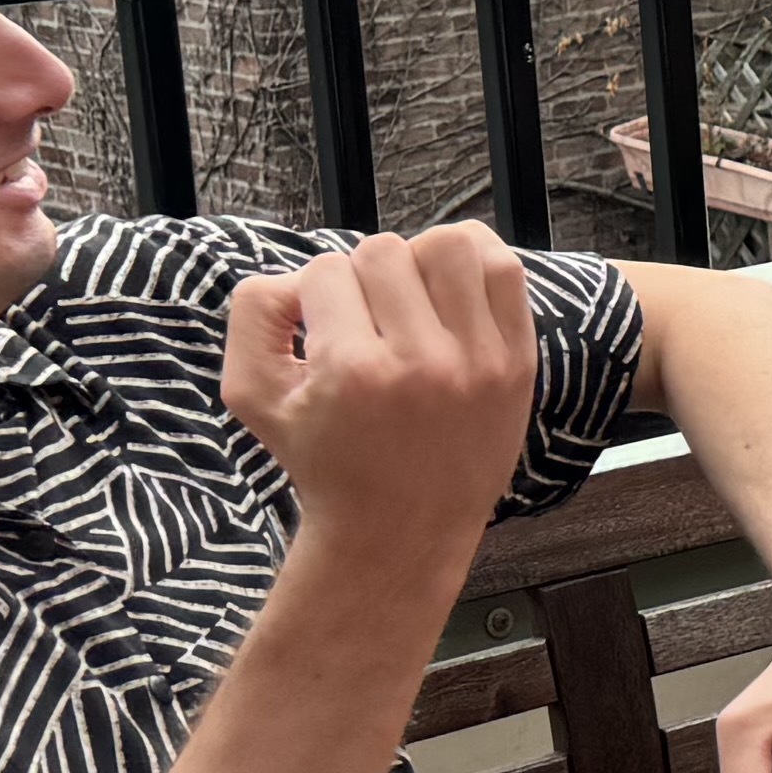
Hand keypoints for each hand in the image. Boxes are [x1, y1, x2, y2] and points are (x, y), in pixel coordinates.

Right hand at [221, 225, 542, 579]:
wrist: (402, 527)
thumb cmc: (325, 459)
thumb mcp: (255, 396)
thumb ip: (253, 316)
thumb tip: (296, 273)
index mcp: (352, 372)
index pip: (324, 271)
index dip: (315, 295)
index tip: (323, 333)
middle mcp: (421, 363)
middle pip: (381, 252)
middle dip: (362, 277)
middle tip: (364, 320)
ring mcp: (478, 361)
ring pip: (446, 245)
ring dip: (418, 259)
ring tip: (409, 298)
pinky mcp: (518, 361)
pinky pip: (505, 269)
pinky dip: (475, 259)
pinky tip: (451, 288)